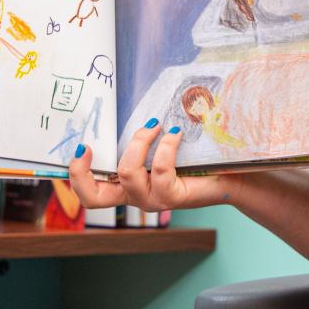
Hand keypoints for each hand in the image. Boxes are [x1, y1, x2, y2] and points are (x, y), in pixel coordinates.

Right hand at [66, 121, 238, 212]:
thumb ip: (143, 137)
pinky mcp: (173, 198)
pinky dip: (166, 146)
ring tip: (156, 125)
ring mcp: (152, 200)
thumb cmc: (196, 160)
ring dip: (139, 141)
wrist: (231, 178)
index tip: (81, 145)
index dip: (77, 174)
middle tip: (85, 145)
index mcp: (126, 187)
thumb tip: (134, 107)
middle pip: (94, 198)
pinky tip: (175, 133)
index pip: (91, 193)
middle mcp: (135, 197)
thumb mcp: (161, 147)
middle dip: (81, 172)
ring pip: (128, 172)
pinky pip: (160, 169)